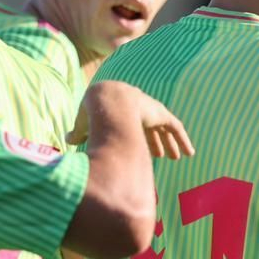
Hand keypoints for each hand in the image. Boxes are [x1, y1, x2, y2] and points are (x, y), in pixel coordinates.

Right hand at [70, 81, 195, 159]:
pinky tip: (191, 152)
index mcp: (122, 113)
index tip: (146, 153)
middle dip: (157, 142)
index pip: (133, 127)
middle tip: (163, 156)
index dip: (139, 140)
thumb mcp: (83, 125)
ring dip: (171, 144)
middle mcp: (138, 111)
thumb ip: (79, 132)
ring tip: (177, 157)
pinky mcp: (161, 113)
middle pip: (151, 129)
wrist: (104, 101)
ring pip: (165, 129)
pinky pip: (176, 127)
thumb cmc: (91, 113)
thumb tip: (67, 139)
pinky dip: (184, 140)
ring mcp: (151, 111)